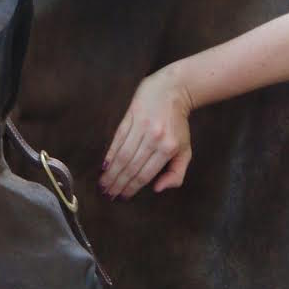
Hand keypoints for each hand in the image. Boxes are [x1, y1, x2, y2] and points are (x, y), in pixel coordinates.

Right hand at [100, 66, 193, 198]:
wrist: (172, 92)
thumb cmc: (178, 125)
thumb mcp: (185, 150)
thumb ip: (176, 173)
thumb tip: (158, 188)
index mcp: (168, 149)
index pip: (145, 174)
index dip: (132, 187)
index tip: (122, 197)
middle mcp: (154, 139)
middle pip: (131, 167)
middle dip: (118, 183)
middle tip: (108, 194)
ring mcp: (141, 127)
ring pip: (122, 156)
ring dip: (111, 172)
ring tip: (103, 184)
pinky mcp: (131, 117)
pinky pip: (118, 140)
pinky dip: (110, 154)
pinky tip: (104, 166)